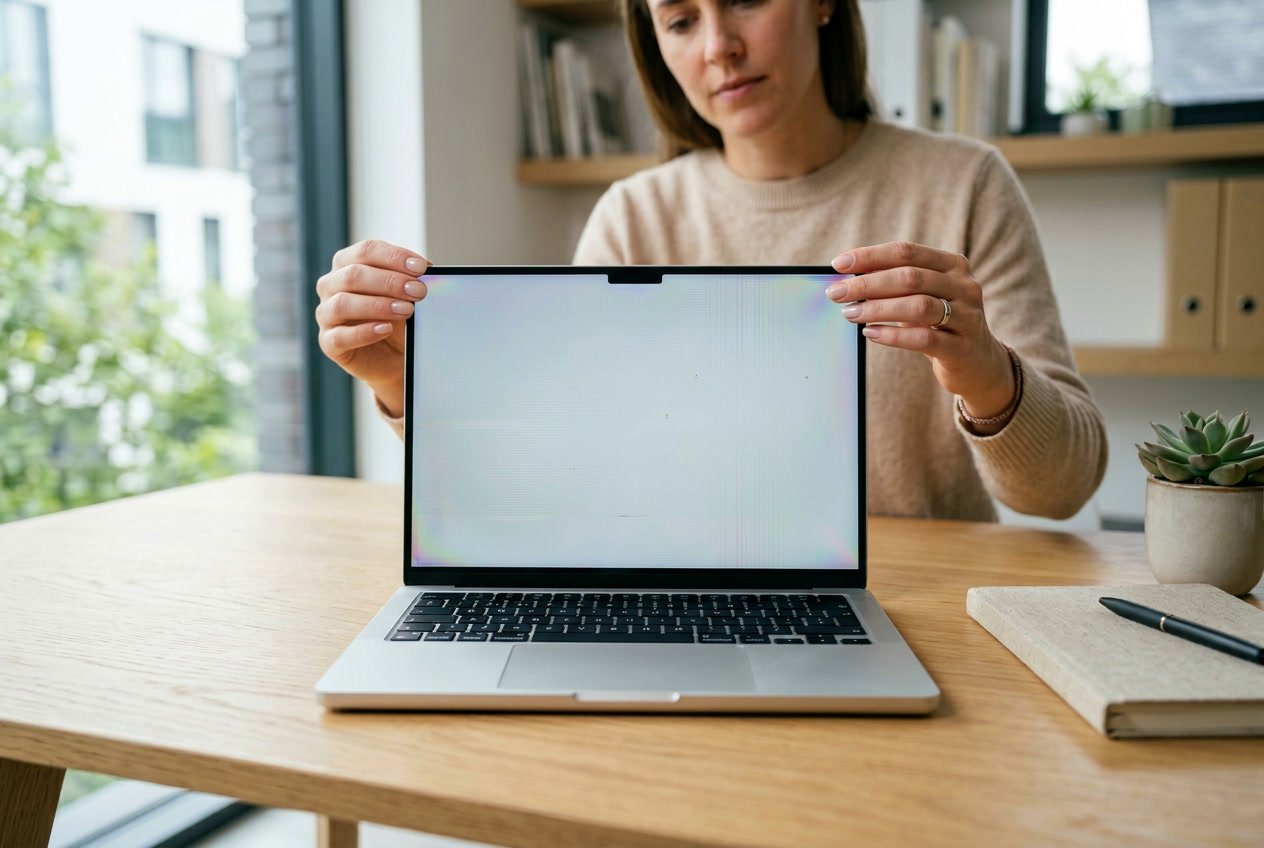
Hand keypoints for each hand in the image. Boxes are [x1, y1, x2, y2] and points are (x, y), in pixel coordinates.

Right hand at [315, 239, 430, 416]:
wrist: (394, 356)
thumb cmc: (397, 317)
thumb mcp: (406, 295)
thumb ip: (412, 279)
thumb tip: (428, 268)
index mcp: (348, 264)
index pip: (366, 250)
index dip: (394, 257)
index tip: (422, 268)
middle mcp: (331, 285)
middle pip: (353, 275)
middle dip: (390, 282)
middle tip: (419, 291)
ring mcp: (326, 314)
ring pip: (343, 303)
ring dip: (378, 305)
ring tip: (406, 310)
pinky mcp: (328, 342)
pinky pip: (340, 336)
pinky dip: (364, 332)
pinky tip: (385, 329)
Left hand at [826, 241, 1014, 420]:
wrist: (978, 363)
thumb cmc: (939, 324)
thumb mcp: (922, 297)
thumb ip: (894, 285)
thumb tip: (846, 278)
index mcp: (953, 265)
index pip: (907, 252)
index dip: (871, 256)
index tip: (839, 264)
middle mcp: (965, 286)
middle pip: (910, 277)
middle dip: (867, 284)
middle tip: (836, 293)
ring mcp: (968, 317)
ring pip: (918, 306)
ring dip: (878, 309)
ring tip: (850, 313)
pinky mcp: (963, 348)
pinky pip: (924, 339)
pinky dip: (893, 335)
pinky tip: (870, 333)